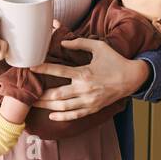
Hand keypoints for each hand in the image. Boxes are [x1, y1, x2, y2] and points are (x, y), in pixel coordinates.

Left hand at [31, 39, 148, 120]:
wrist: (132, 78)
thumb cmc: (115, 60)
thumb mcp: (99, 47)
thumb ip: (80, 43)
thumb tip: (62, 42)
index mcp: (85, 73)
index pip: (59, 71)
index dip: (43, 69)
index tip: (31, 67)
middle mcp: (85, 89)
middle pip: (57, 95)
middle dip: (40, 95)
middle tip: (27, 93)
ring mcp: (89, 101)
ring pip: (63, 107)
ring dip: (47, 106)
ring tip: (34, 104)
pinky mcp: (93, 108)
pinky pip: (75, 115)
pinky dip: (62, 117)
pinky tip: (52, 116)